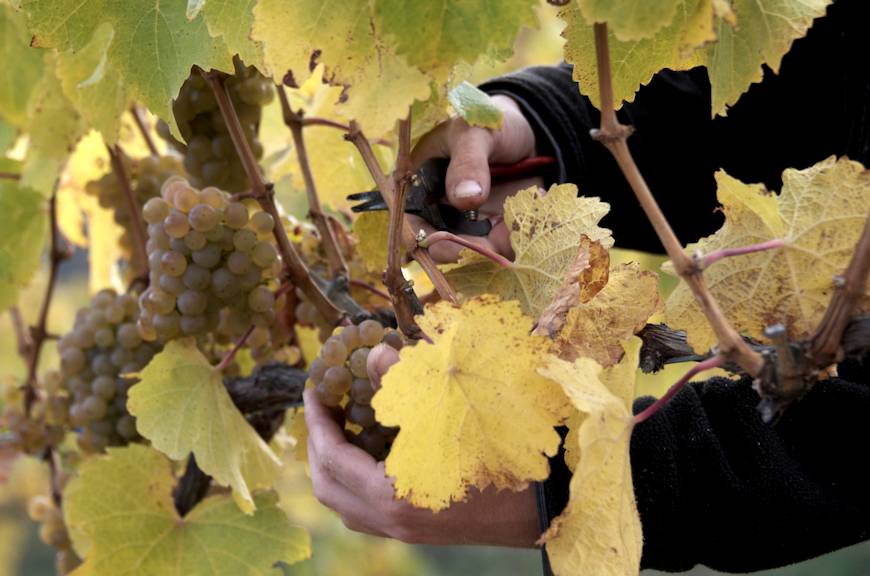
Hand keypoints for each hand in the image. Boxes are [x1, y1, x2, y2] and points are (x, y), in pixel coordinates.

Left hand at [302, 347, 539, 546]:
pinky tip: (376, 450)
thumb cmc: (502, 451)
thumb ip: (403, 379)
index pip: (332, 457)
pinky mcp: (422, 531)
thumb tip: (369, 353)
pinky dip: (358, 480)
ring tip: (346, 425)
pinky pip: (368, 510)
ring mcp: (407, 532)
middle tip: (326, 407)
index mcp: (393, 496)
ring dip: (335, 466)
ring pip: (346, 505)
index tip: (313, 389)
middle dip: (319, 445)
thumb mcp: (451, 407)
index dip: (318, 419)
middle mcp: (393, 522)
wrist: (549, 501)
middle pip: (328, 488)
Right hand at [408, 95, 541, 262]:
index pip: (411, 223)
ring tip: (516, 232)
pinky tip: (530, 225)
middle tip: (491, 246)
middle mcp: (439, 211)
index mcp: (419, 186)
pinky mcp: (494, 231)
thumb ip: (468, 162)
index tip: (450, 245)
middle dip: (466, 251)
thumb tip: (465, 200)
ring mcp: (467, 225)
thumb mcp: (475, 132)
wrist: (527, 130)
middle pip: (441, 246)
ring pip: (473, 253)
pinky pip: (500, 247)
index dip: (426, 239)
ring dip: (493, 250)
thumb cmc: (488, 122)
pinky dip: (515, 242)